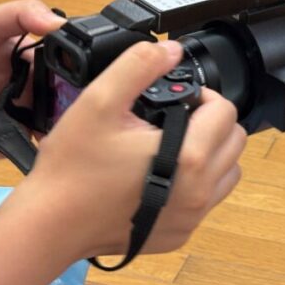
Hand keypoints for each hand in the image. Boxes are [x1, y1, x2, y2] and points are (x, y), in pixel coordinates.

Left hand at [0, 0, 64, 159]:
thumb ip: (23, 15)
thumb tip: (59, 24)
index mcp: (27, 61)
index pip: (56, 85)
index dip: (62, 102)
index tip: (63, 119)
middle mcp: (15, 86)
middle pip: (39, 117)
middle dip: (34, 134)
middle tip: (23, 142)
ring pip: (11, 135)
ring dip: (0, 146)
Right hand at [15, 39, 245, 260]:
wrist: (50, 224)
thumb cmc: (72, 168)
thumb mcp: (100, 101)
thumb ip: (139, 66)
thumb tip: (170, 49)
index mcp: (189, 158)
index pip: (226, 111)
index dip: (204, 95)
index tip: (176, 97)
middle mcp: (199, 192)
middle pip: (234, 142)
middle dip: (212, 122)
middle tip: (176, 117)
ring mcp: (190, 218)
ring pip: (228, 173)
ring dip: (211, 152)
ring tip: (173, 143)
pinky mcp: (179, 234)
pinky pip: (208, 201)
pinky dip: (198, 182)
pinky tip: (163, 173)